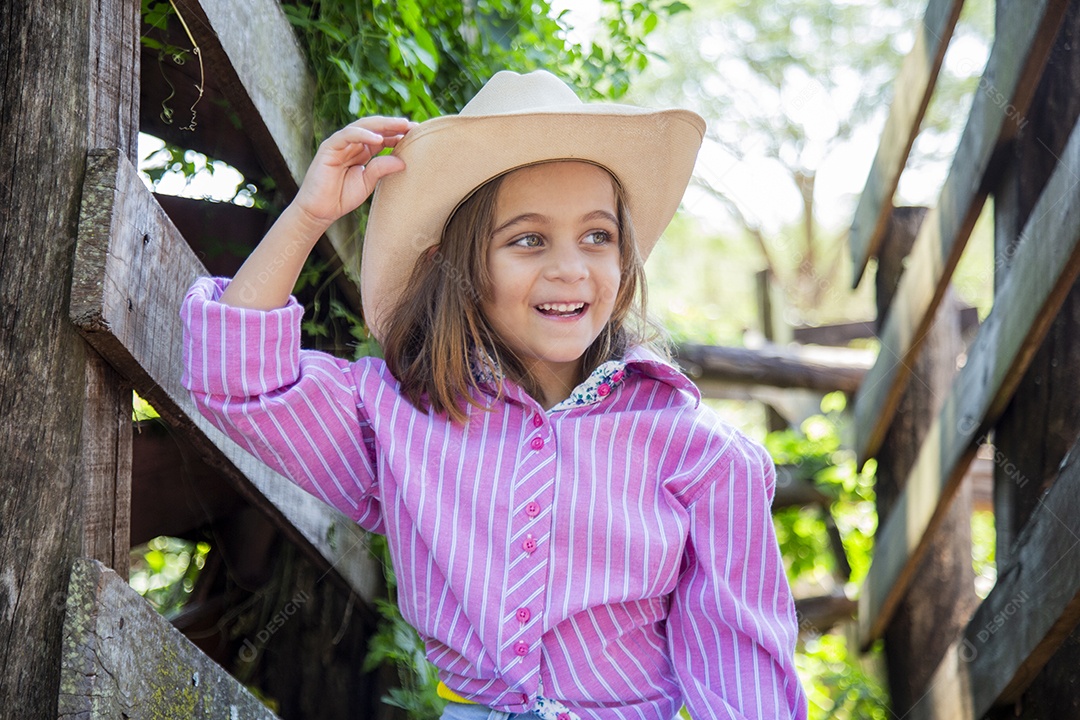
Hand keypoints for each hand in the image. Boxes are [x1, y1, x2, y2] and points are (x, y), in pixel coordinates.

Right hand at [292, 116, 416, 229]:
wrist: (320, 210)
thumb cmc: (342, 197)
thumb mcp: (368, 183)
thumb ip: (382, 169)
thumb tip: (403, 160)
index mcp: (363, 151)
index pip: (383, 138)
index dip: (399, 135)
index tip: (418, 135)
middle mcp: (353, 144)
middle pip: (376, 128)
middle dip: (395, 126)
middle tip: (414, 126)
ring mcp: (340, 143)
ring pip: (363, 126)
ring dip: (383, 125)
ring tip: (401, 126)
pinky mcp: (329, 147)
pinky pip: (347, 135)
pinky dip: (363, 134)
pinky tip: (378, 139)